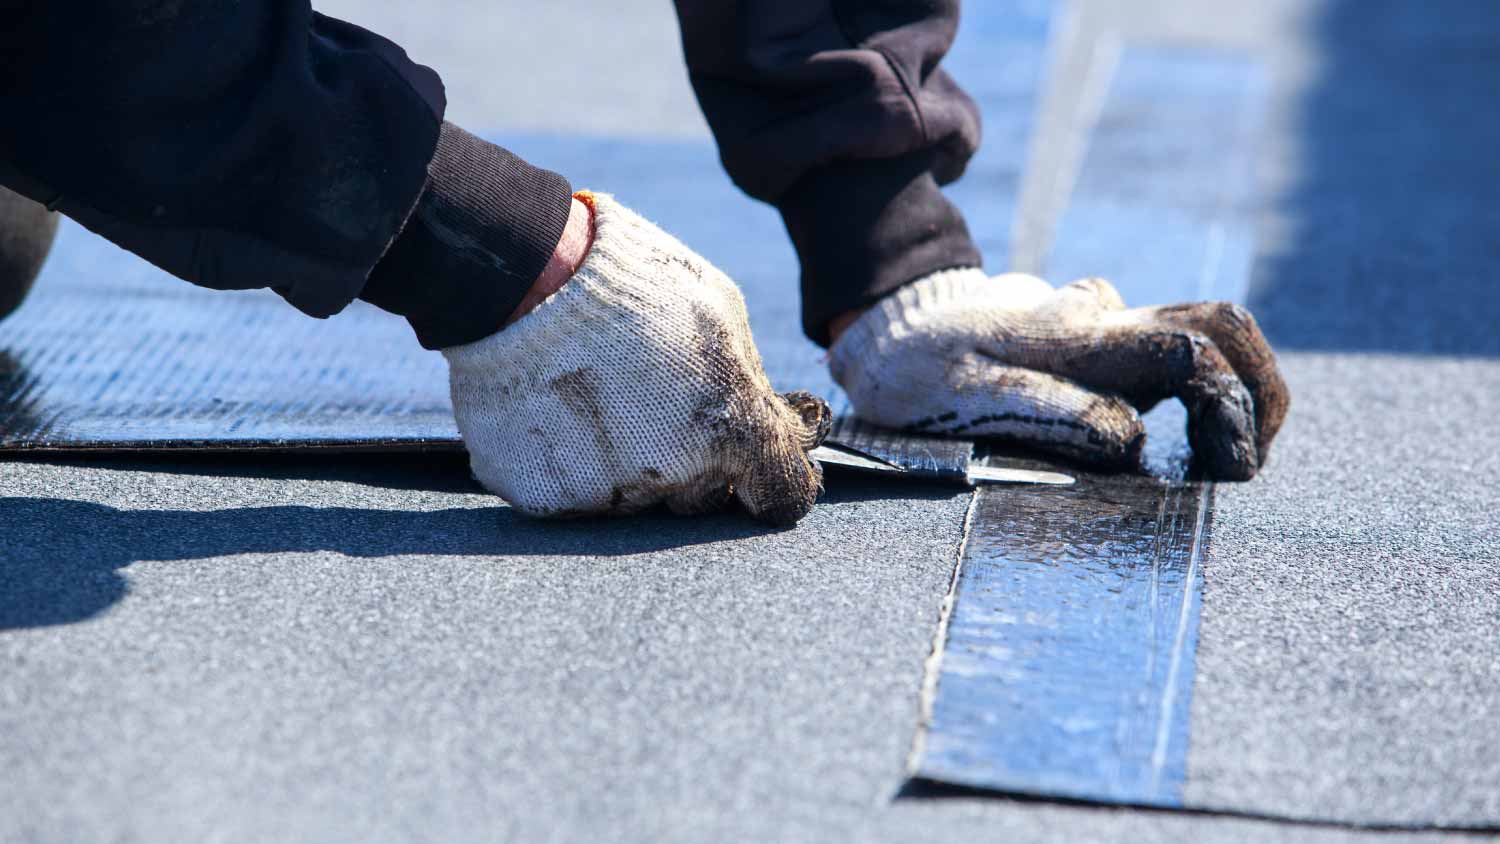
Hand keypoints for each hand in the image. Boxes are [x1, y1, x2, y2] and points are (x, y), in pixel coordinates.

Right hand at [444, 191, 829, 523]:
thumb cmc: (637, 286)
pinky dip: (574, 460)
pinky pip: (576, 493)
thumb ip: (754, 383)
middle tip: (662, 401)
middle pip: (705, 499)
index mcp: (732, 433)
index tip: (760, 464)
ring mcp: (606, 494)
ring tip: (603, 390)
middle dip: (697, 461)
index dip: (777, 481)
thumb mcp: (723, 316)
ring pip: (638, 498)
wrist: (524, 279)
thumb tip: (781, 422)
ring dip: (632, 460)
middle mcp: (674, 476)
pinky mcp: (546, 497)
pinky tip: (561, 406)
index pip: (783, 499)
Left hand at [828, 269, 1288, 478]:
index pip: (1190, 351)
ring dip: (1238, 386)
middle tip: (1251, 462)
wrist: (889, 323)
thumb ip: (1048, 412)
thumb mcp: (963, 399)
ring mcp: (1105, 319)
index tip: (1228, 468)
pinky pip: (1172, 346)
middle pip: (1222, 324)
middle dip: (1261, 388)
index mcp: (1078, 338)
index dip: (1230, 406)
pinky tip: (1191, 438)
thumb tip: (1131, 439)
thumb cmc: (918, 373)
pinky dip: (1203, 387)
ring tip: (1231, 456)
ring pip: (1203, 329)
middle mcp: (1104, 318)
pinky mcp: (1098, 332)